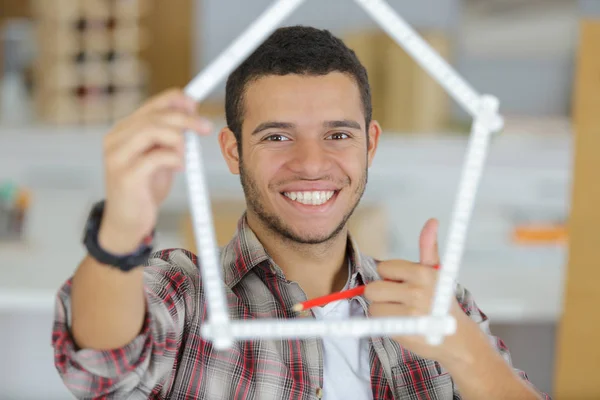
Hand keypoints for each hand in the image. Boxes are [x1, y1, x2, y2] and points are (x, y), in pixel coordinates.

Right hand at [98, 89, 213, 253]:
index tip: (196, 104)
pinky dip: (174, 159)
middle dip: (185, 119)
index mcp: (123, 131)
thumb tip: (190, 108)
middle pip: (154, 116)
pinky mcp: (125, 176)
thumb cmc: (145, 189)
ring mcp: (117, 157)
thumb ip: (170, 135)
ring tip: (185, 155)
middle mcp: (116, 139)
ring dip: (178, 139)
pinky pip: (156, 157)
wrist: (127, 222)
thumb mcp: (160, 156)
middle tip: (205, 127)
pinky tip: (179, 167)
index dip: (175, 100)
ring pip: (152, 131)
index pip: (151, 105)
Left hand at [364, 218, 480, 365]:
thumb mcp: (437, 272)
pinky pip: (377, 321)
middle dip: (382, 294)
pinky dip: (385, 323)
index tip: (404, 285)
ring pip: (373, 305)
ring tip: (401, 313)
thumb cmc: (441, 302)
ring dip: (383, 309)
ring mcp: (410, 312)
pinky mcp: (404, 330)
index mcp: (423, 273)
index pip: (384, 268)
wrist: (457, 338)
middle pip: (373, 288)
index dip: (391, 278)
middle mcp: (417, 291)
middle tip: (400, 300)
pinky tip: (401, 324)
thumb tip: (431, 221)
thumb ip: (428, 247)